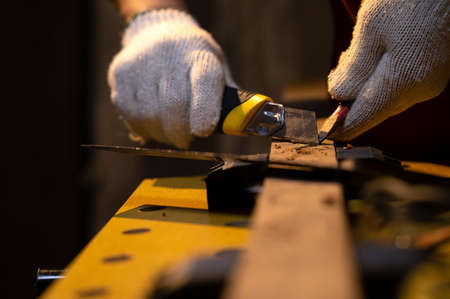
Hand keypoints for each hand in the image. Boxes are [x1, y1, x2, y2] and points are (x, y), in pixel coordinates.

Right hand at [108, 9, 235, 147]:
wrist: (157, 32)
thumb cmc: (194, 60)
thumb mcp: (217, 69)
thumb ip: (227, 99)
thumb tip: (239, 128)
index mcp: (200, 54)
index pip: (204, 82)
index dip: (203, 111)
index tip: (203, 132)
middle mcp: (169, 54)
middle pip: (173, 105)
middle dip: (180, 133)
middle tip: (185, 140)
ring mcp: (141, 63)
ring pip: (149, 114)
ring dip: (161, 134)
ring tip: (168, 134)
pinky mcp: (120, 73)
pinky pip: (129, 113)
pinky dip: (142, 127)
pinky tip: (151, 125)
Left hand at [328, 0, 448, 140]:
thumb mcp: (371, 28)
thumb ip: (355, 67)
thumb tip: (339, 95)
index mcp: (404, 81)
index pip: (365, 117)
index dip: (342, 126)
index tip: (325, 133)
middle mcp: (420, 89)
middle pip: (374, 107)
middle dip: (351, 96)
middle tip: (337, 74)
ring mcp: (429, 81)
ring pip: (385, 95)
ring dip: (364, 83)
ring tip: (357, 52)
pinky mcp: (432, 71)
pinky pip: (399, 84)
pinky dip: (380, 75)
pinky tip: (375, 51)